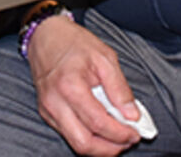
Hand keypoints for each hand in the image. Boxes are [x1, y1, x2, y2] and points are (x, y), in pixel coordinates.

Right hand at [28, 14, 144, 155]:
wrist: (46, 35)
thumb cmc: (74, 43)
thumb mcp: (105, 57)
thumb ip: (120, 89)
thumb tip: (132, 115)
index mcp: (70, 86)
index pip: (98, 123)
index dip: (120, 133)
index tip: (135, 132)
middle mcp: (55, 102)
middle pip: (84, 144)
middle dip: (110, 148)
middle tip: (128, 139)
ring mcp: (48, 110)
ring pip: (76, 144)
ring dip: (100, 146)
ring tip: (117, 135)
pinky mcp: (47, 113)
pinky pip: (69, 135)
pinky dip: (89, 137)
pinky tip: (102, 128)